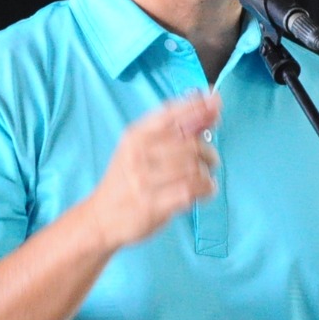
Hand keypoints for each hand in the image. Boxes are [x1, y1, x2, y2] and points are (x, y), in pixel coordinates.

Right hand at [82, 91, 221, 249]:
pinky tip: (205, 190)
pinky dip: (206, 188)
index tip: (216, 101)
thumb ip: (172, 131)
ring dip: (207, 172)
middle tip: (211, 160)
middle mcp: (139, 154)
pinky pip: (191, 190)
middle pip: (189, 143)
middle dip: (208, 151)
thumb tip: (208, 111)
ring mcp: (145, 180)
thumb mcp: (139, 149)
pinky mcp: (153, 203)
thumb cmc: (126, 181)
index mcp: (136, 136)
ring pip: (193, 167)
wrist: (102, 218)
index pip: (171, 114)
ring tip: (205, 177)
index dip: (197, 106)